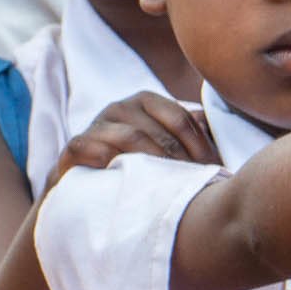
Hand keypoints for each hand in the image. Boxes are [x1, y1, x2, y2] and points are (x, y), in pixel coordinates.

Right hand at [51, 92, 217, 184]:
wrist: (94, 188)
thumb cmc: (142, 163)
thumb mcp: (170, 145)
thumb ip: (193, 131)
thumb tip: (217, 122)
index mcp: (145, 101)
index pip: (182, 119)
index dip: (201, 148)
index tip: (214, 171)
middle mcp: (119, 108)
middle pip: (159, 133)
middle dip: (182, 162)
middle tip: (196, 186)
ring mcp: (94, 126)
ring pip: (130, 138)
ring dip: (154, 165)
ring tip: (168, 187)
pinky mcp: (73, 147)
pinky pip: (85, 145)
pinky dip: (104, 157)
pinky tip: (122, 172)